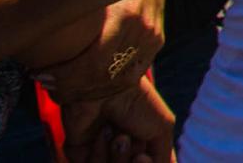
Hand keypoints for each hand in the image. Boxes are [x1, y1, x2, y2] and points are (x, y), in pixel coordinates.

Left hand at [33, 0, 165, 104]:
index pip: (92, 64)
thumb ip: (69, 8)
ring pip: (116, 83)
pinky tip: (84, 84)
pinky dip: (104, 86)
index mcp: (125, 16)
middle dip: (70, 87)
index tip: (38, 74)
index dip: (63, 76)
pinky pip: (129, 76)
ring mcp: (152, 37)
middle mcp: (143, 29)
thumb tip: (33, 29)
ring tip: (59, 87)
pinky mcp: (156, 41)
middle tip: (45, 83)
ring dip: (85, 91)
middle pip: (103, 77)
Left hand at [58, 75, 175, 162]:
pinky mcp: (78, 152)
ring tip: (116, 133)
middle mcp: (121, 148)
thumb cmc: (138, 103)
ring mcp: (99, 151)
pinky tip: (101, 132)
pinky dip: (96, 154)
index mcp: (143, 142)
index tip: (142, 156)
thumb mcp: (162, 129)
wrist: (107, 87)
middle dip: (127, 161)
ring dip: (115, 156)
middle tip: (128, 141)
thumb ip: (164, 159)